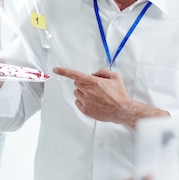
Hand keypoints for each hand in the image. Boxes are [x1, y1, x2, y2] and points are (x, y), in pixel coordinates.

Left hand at [53, 67, 167, 126]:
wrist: (123, 110)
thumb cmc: (120, 94)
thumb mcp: (115, 77)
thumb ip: (102, 72)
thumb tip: (93, 74)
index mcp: (94, 82)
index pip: (75, 75)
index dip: (64, 71)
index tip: (55, 69)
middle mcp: (88, 91)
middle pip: (77, 83)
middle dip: (83, 83)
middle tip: (94, 87)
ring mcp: (86, 101)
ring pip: (77, 93)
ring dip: (83, 92)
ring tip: (95, 96)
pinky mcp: (85, 110)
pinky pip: (78, 102)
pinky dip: (83, 101)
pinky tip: (93, 102)